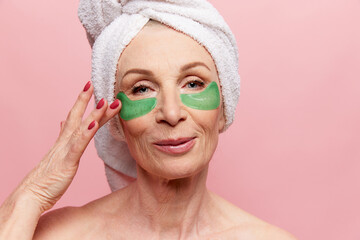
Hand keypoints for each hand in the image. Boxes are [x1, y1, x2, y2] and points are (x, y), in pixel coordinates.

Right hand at [19, 81, 120, 211]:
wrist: (30, 196)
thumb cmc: (46, 179)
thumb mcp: (57, 156)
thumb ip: (63, 139)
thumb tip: (64, 123)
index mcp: (63, 141)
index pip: (74, 117)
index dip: (82, 101)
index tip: (90, 87)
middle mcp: (64, 142)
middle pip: (77, 116)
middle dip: (86, 99)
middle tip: (95, 82)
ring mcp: (65, 150)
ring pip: (82, 127)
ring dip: (94, 113)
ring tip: (105, 100)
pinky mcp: (67, 162)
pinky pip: (78, 145)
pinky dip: (87, 133)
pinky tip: (95, 123)